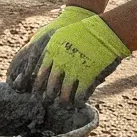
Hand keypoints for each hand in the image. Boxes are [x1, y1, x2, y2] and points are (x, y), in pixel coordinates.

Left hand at [8, 5, 127, 103]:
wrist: (101, 32)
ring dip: (62, 101)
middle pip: (50, 85)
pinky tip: (77, 103)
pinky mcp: (87, 76)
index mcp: (51, 53)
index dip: (37, 84)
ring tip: (62, 105)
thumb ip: (49, 48)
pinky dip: (77, 100)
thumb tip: (40, 57)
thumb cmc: (79, 31)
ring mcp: (73, 71)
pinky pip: (79, 93)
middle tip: (45, 102)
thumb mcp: (58, 36)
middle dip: (47, 95)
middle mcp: (60, 63)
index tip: (35, 91)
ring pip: (64, 92)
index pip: (40, 72)